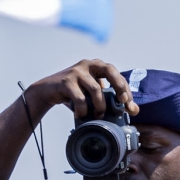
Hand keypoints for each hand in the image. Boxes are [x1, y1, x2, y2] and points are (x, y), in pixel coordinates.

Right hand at [24, 59, 138, 120]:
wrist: (47, 90)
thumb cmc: (73, 92)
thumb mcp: (91, 92)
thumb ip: (108, 97)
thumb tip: (133, 110)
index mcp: (97, 65)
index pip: (117, 74)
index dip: (125, 89)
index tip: (130, 105)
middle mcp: (88, 64)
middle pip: (110, 70)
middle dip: (119, 86)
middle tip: (123, 102)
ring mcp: (76, 72)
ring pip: (95, 89)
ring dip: (100, 105)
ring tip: (99, 115)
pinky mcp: (66, 81)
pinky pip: (80, 98)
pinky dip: (83, 110)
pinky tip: (81, 115)